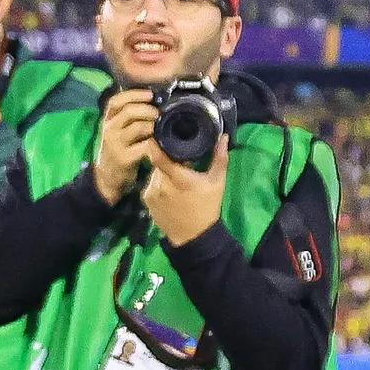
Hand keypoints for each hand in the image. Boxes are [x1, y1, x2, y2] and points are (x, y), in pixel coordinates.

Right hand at [92, 86, 158, 205]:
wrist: (107, 178)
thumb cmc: (118, 150)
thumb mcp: (117, 131)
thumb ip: (128, 117)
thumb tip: (153, 100)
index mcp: (107, 120)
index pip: (116, 101)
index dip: (134, 94)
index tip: (151, 94)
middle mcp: (108, 129)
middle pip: (129, 111)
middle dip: (149, 110)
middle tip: (161, 113)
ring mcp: (115, 144)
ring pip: (139, 127)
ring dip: (155, 125)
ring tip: (163, 128)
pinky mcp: (123, 158)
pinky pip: (144, 146)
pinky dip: (156, 143)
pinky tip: (162, 143)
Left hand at [140, 128, 226, 244]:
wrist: (193, 236)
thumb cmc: (207, 207)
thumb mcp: (217, 182)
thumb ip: (219, 158)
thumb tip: (223, 136)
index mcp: (178, 179)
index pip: (158, 156)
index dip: (155, 143)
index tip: (157, 133)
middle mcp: (160, 184)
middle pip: (158, 162)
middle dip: (168, 159)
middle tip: (180, 161)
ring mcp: (151, 193)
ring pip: (154, 172)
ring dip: (163, 172)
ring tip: (177, 177)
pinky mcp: (145, 200)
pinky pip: (150, 184)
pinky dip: (158, 183)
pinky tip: (170, 189)